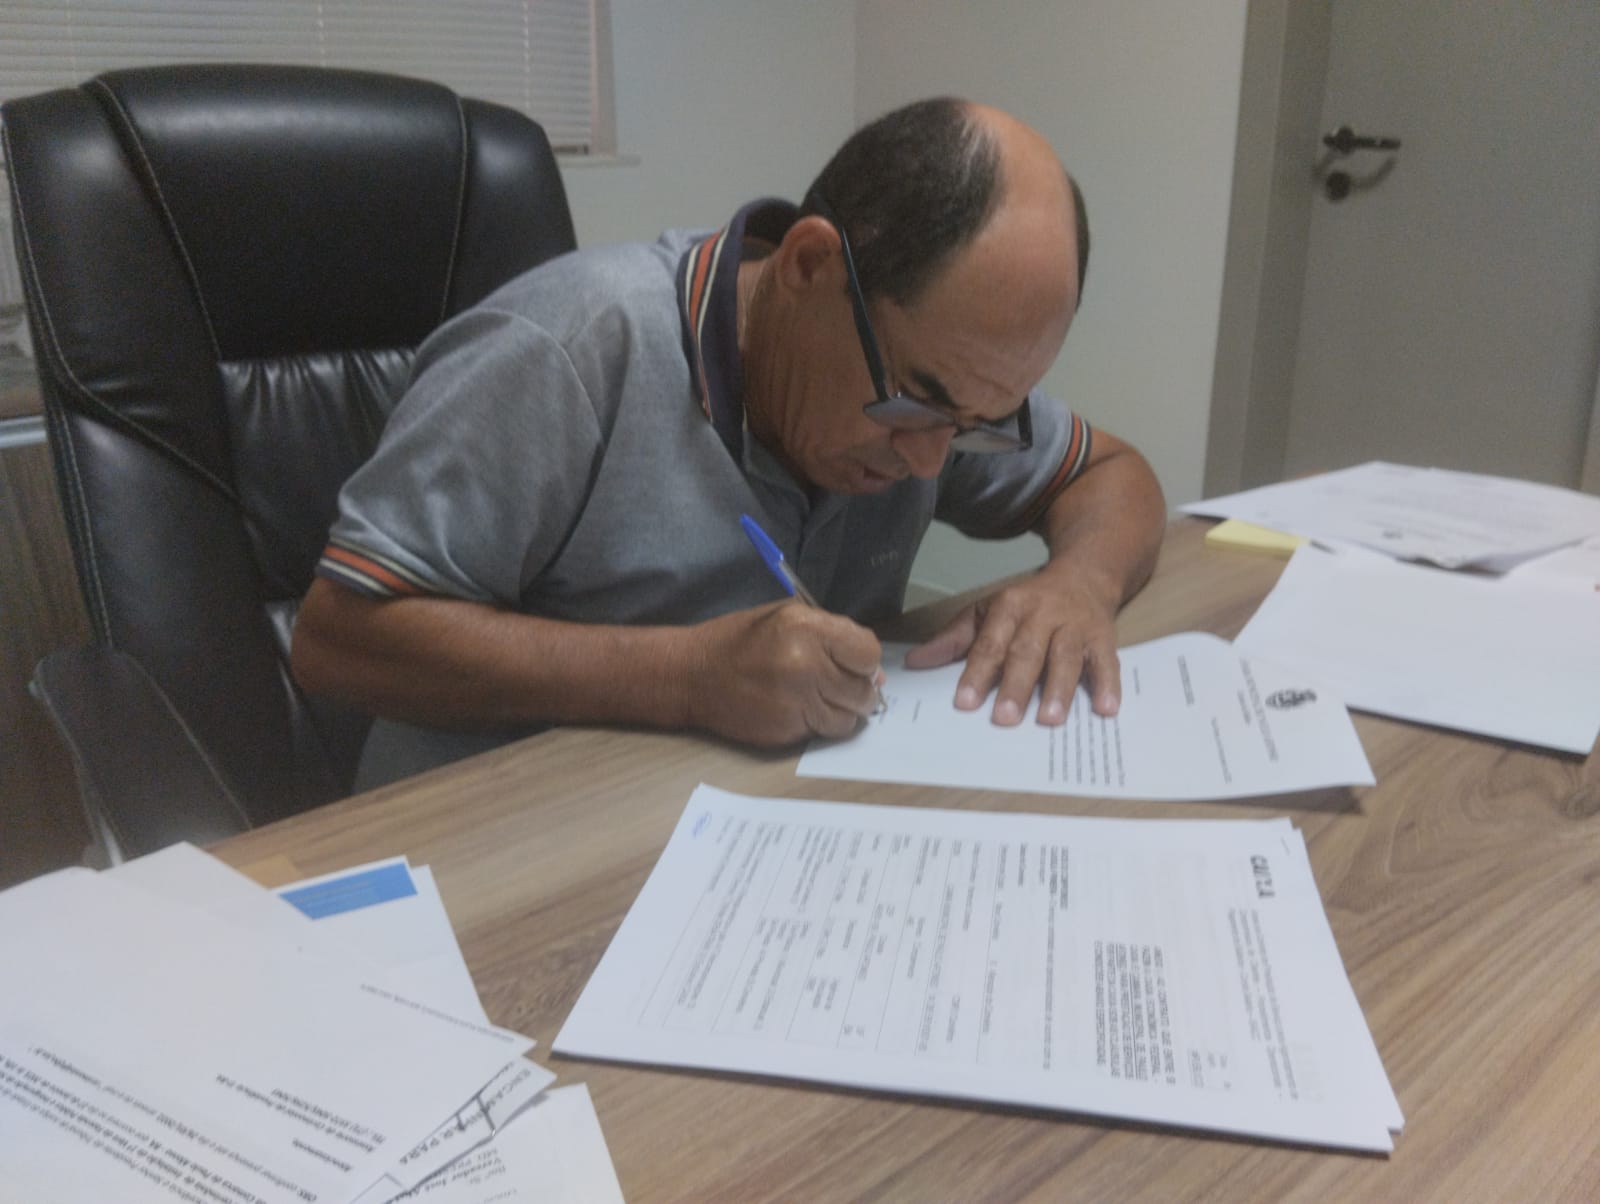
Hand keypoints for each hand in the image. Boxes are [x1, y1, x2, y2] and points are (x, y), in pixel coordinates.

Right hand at [685, 602, 883, 745]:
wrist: (692, 675)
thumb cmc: (740, 640)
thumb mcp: (785, 617)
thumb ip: (831, 636)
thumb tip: (873, 670)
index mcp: (807, 630)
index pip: (868, 652)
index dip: (864, 660)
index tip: (853, 662)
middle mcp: (806, 666)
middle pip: (864, 689)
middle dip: (858, 688)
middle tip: (839, 683)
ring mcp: (798, 702)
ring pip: (851, 717)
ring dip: (843, 709)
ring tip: (821, 697)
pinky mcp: (789, 730)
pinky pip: (827, 731)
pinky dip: (823, 723)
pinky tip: (803, 709)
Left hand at [904, 569, 1121, 725]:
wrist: (1084, 574)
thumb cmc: (1028, 602)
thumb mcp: (987, 612)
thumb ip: (953, 639)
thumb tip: (915, 662)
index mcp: (1009, 607)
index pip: (990, 643)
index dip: (977, 673)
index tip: (964, 702)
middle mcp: (1043, 615)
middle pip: (1027, 652)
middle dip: (1015, 686)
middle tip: (1004, 719)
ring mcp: (1075, 626)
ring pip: (1066, 657)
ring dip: (1059, 689)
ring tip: (1050, 719)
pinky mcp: (1103, 638)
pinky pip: (1106, 662)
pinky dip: (1108, 685)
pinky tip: (1106, 708)